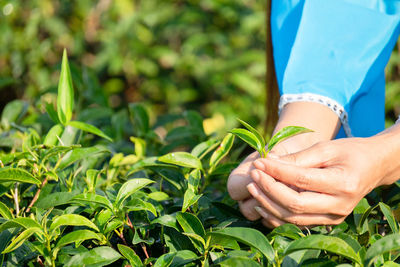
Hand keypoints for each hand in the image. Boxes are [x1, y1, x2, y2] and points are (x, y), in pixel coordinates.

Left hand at [227, 101, 340, 225]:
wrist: (373, 167)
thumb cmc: (349, 152)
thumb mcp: (325, 148)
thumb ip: (297, 158)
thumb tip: (267, 163)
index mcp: (343, 183)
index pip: (301, 181)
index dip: (276, 172)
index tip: (259, 162)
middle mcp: (339, 206)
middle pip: (294, 204)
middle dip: (269, 190)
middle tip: (253, 175)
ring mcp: (334, 217)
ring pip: (293, 218)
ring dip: (268, 204)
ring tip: (253, 187)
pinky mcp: (327, 221)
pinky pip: (296, 223)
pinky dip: (276, 214)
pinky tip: (262, 203)